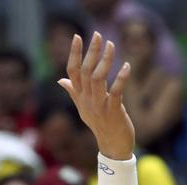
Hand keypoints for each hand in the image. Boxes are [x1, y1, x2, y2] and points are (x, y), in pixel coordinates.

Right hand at [58, 32, 134, 160]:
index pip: (73, 72)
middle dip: (91, 51)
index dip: (74, 54)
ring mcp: (99, 106)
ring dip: (105, 60)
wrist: (113, 147)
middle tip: (98, 35)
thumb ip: (73, 92)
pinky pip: (116, 92)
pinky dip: (121, 78)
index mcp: (80, 97)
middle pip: (86, 71)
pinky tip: (126, 66)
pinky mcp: (113, 112)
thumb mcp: (83, 109)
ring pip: (98, 78)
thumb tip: (60, 80)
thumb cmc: (100, 126)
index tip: (77, 36)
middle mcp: (87, 100)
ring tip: (111, 45)